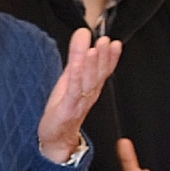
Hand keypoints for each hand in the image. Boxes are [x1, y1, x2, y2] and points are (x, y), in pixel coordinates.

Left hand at [37, 28, 121, 162]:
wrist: (55, 137)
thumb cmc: (64, 107)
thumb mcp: (70, 78)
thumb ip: (76, 56)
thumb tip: (82, 33)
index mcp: (91, 87)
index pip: (104, 70)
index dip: (110, 57)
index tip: (114, 42)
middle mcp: (89, 95)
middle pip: (99, 75)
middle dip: (104, 58)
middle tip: (106, 41)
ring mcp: (79, 102)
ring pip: (88, 82)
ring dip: (92, 66)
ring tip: (94, 49)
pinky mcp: (68, 108)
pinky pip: (74, 92)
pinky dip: (76, 78)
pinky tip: (77, 65)